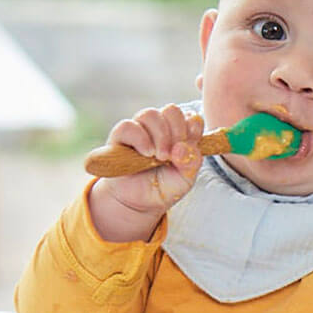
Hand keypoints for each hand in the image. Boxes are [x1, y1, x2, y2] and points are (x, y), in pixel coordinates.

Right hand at [87, 105, 204, 241]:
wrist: (140, 202)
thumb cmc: (164, 186)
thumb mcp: (185, 179)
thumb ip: (190, 162)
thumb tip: (181, 147)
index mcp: (180, 133)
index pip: (191, 117)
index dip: (193, 129)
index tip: (190, 147)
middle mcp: (160, 127)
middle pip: (171, 110)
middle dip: (177, 132)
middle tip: (172, 156)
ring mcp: (140, 129)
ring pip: (150, 114)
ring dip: (160, 135)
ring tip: (160, 157)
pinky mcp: (120, 136)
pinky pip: (128, 126)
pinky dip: (140, 139)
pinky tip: (146, 153)